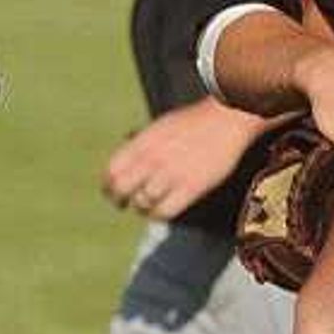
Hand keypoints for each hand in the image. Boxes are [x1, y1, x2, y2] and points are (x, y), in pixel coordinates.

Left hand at [102, 100, 266, 219]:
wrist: (226, 118)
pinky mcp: (190, 187)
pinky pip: (164, 211)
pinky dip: (159, 214)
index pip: (112, 171)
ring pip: (142, 202)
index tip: (110, 192)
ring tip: (147, 206)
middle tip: (122, 204)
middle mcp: (152, 158)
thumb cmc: (193, 122)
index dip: (107, 186)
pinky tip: (162, 210)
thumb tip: (123, 165)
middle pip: (122, 189)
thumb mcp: (159, 127)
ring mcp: (171, 174)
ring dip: (142, 207)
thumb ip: (140, 145)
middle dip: (118, 200)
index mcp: (143, 142)